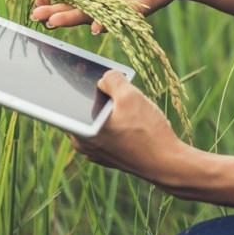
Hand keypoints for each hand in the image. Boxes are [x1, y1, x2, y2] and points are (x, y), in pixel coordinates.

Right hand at [31, 0, 189, 33]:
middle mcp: (101, 3)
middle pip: (74, 11)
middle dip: (55, 13)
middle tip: (38, 16)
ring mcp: (115, 11)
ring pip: (90, 18)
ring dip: (72, 20)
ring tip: (54, 21)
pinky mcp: (133, 15)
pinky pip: (117, 21)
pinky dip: (106, 24)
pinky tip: (94, 26)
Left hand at [69, 70, 189, 185]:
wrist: (168, 163)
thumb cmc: (147, 132)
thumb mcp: (130, 96)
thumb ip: (112, 79)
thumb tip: (104, 78)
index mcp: (80, 131)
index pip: (66, 102)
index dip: (74, 83)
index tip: (80, 71)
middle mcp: (83, 144)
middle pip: (84, 109)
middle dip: (97, 95)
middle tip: (113, 85)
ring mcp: (96, 152)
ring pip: (98, 120)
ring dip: (110, 109)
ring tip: (130, 104)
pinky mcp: (110, 156)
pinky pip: (108, 131)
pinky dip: (117, 122)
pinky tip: (135, 118)